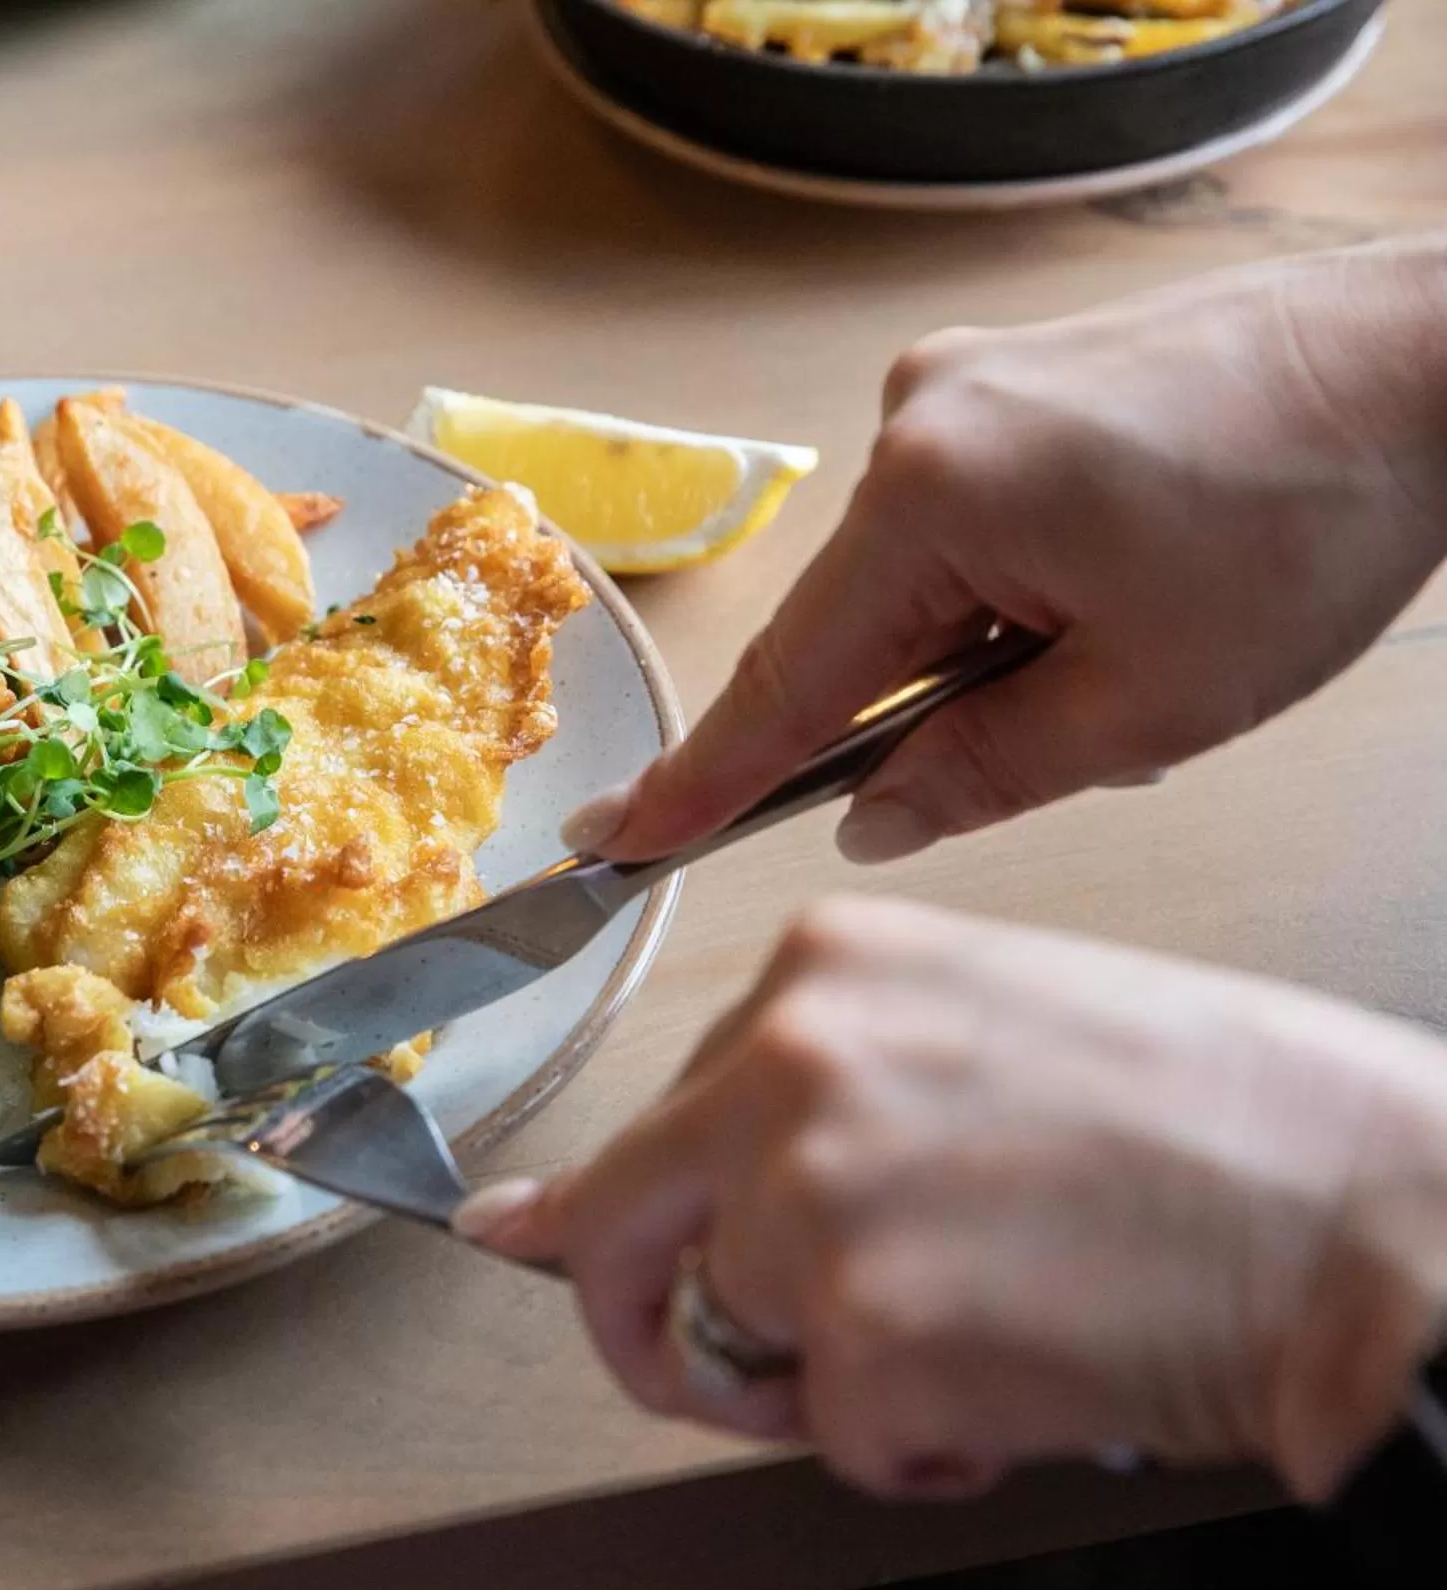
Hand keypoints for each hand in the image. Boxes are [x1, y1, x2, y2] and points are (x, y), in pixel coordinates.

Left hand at [458, 898, 1446, 1502]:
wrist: (1382, 1222)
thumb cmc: (1226, 1126)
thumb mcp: (987, 1033)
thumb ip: (806, 1090)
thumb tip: (576, 1193)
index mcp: (821, 974)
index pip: (658, 1118)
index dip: (653, 1213)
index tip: (561, 1241)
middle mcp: (788, 1070)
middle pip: (621, 1232)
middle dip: (648, 1321)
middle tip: (702, 1371)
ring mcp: (814, 1205)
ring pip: (740, 1342)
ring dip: (837, 1379)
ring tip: (982, 1339)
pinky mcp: (866, 1339)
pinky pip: (835, 1435)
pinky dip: (918, 1447)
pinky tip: (1017, 1393)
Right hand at [568, 237, 1446, 864]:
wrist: (1436, 361)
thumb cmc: (1319, 512)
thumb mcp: (1154, 700)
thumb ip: (984, 772)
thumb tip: (874, 814)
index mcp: (933, 496)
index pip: (790, 679)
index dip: (705, 778)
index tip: (618, 835)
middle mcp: (917, 419)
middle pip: (859, 625)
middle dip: (937, 704)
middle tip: (1074, 725)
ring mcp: (960, 385)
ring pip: (920, 578)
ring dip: (995, 642)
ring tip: (1146, 635)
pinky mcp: (1007, 377)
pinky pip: (961, 518)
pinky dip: (1016, 582)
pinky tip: (1125, 582)